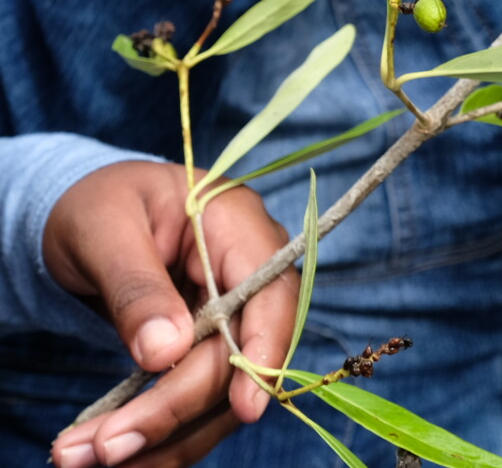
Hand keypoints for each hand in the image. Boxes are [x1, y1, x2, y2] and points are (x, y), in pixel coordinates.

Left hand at [45, 164, 295, 467]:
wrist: (93, 214)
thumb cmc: (99, 205)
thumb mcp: (103, 231)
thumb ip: (137, 288)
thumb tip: (165, 352)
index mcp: (238, 226)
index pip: (270, 297)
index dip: (262, 354)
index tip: (243, 409)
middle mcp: (251, 274)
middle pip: (237, 358)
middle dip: (173, 410)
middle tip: (102, 448)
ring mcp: (236, 315)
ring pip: (221, 393)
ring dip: (162, 435)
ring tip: (84, 456)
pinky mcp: (212, 348)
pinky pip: (199, 401)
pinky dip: (160, 433)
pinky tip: (115, 452)